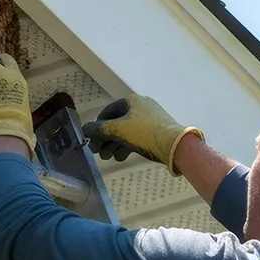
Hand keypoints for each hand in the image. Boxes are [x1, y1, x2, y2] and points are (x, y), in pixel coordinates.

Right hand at [81, 95, 203, 175]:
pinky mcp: (157, 131)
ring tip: (109, 159)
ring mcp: (150, 118)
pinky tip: (121, 158)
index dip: (96, 127)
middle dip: (106, 139)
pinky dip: (127, 146)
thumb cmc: (144, 134)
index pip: (107, 112)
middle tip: (98, 153)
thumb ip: (98, 129)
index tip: (91, 141)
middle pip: (116, 123)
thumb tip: (83, 130)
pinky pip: (137, 137)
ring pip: (126, 131)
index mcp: (131, 101)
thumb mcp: (118, 130)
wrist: (175, 145)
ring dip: (115, 145)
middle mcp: (140, 106)